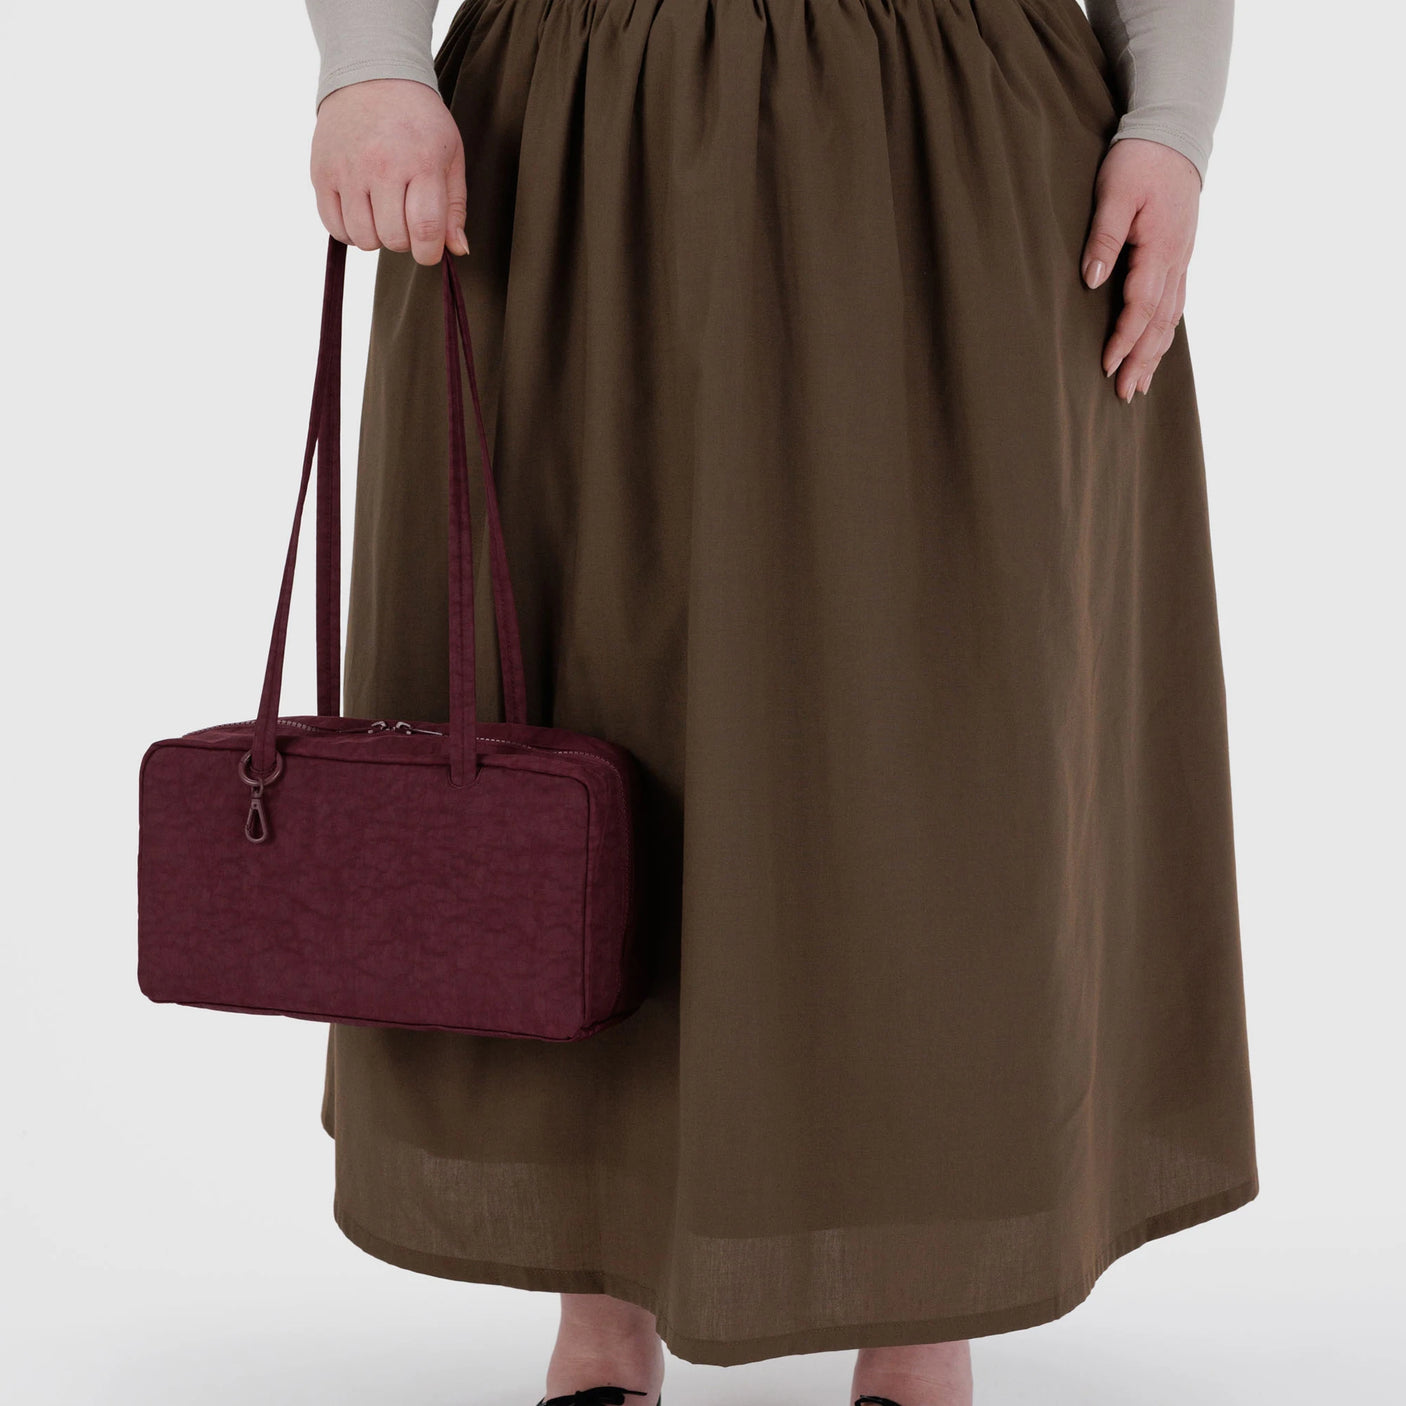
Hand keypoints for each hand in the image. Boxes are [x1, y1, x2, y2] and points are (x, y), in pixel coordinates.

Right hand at [310, 78, 469, 264]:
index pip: (425, 229)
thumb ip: (454, 206)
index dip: (429, 252)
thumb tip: (457, 250)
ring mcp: (348, 169)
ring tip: (382, 215)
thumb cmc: (418, 121)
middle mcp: (382, 166)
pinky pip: (333, 225)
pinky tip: (361, 214)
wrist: (372, 77)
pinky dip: (349, 231)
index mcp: (421, 163)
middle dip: (404, 242)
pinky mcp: (322, 171)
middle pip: (393, 239)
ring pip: (363, 238)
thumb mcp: (450, 155)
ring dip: (376, 238)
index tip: (429, 249)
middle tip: (405, 220)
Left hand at [1080, 138, 1201, 401]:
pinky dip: (1165, 332)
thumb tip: (1091, 280)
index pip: (1141, 306)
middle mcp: (1177, 261)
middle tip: (1124, 394)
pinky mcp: (1180, 256)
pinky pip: (1175, 303)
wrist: (1174, 133)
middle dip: (1142, 360)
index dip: (1124, 338)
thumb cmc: (1140, 160)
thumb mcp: (1114, 193)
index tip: (1106, 364)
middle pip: (1160, 323)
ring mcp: (1182, 260)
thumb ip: (1104, 238)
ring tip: (1139, 385)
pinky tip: (1156, 348)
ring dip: (1155, 353)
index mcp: (1161, 249)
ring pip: (1171, 318)